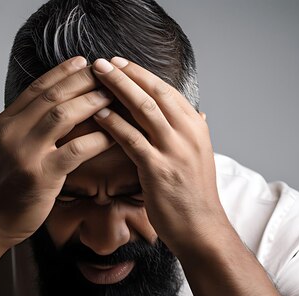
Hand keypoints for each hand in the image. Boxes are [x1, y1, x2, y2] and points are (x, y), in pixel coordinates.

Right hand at [0, 56, 114, 248]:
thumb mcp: (2, 150)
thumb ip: (21, 129)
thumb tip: (46, 112)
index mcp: (4, 124)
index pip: (37, 89)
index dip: (62, 73)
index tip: (82, 62)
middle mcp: (12, 133)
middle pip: (52, 96)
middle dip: (82, 81)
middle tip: (106, 74)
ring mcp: (25, 153)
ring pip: (63, 116)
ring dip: (91, 103)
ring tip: (111, 97)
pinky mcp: (40, 176)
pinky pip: (75, 150)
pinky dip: (96, 139)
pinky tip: (112, 134)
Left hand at [91, 57, 226, 256]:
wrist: (202, 229)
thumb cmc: (195, 196)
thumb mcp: (201, 158)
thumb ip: (195, 134)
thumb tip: (199, 115)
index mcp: (196, 127)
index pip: (167, 90)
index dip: (141, 74)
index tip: (120, 63)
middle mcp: (188, 133)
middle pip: (154, 93)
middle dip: (126, 74)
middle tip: (102, 62)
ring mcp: (174, 150)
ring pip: (143, 109)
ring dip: (117, 89)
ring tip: (96, 77)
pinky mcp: (158, 169)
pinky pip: (133, 139)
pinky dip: (114, 124)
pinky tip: (98, 114)